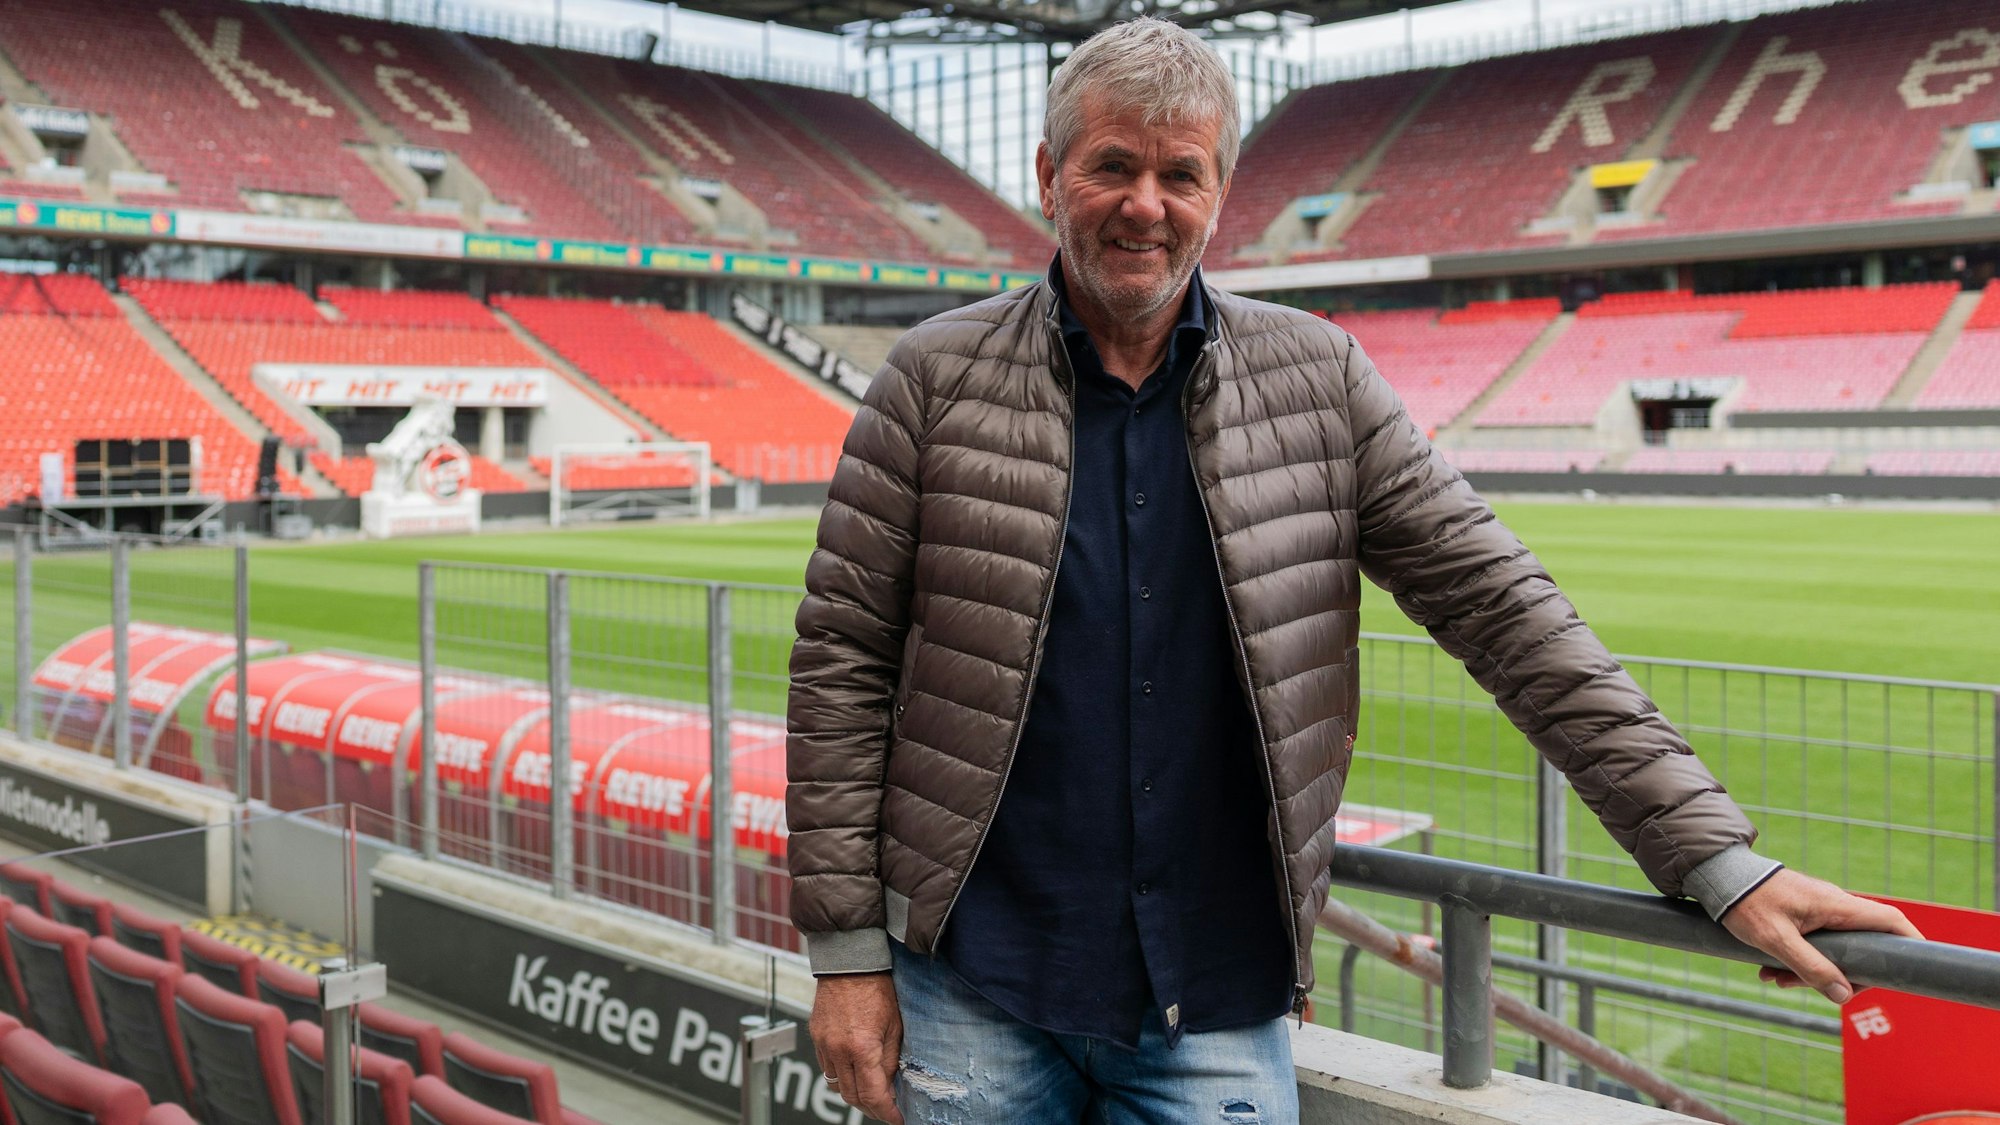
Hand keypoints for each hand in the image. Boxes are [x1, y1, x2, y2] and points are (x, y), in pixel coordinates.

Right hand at [810, 972, 903, 1123]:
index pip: (873, 1095)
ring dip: (854, 1096)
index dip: (886, 1112)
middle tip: (887, 1110)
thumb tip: (891, 1086)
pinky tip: (855, 1075)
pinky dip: (841, 1078)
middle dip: (871, 1108)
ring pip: (836, 1086)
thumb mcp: (895, 1026)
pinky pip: (827, 1069)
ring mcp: (824, 1044)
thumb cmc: (877, 989)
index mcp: (862, 1047)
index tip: (897, 1119)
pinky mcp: (816, 1038)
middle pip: (852, 1097)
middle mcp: (838, 1050)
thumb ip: (891, 1060)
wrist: (850, 963)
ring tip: (872, 1095)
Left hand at [1721, 869, 1922, 1003]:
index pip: (1891, 921)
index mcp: (1837, 905)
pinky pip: (1812, 944)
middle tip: (1805, 988)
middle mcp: (1834, 905)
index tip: (1909, 971)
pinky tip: (1768, 970)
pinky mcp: (1803, 914)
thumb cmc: (1746, 902)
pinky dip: (1795, 960)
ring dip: (1807, 971)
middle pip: (1861, 947)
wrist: (1718, 876)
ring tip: (1773, 979)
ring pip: (1832, 950)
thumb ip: (1810, 967)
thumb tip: (1844, 995)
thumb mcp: (1776, 939)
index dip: (1910, 944)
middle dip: (1838, 975)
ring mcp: (1819, 910)